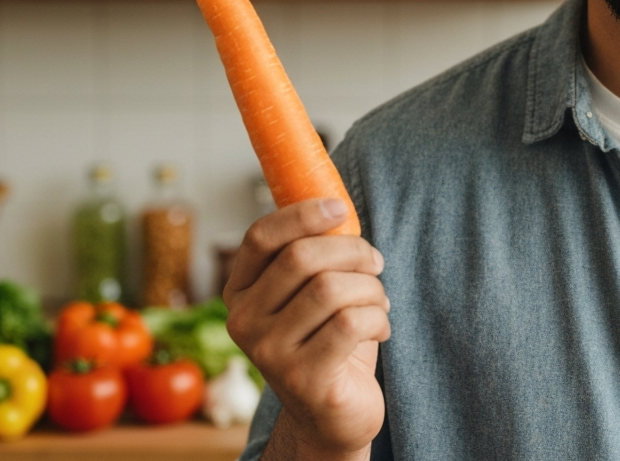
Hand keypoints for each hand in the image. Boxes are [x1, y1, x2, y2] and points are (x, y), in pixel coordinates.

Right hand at [225, 198, 388, 459]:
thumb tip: (333, 204)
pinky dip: (378, 317)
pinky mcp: (303, 378)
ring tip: (378, 301)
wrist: (333, 414)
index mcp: (240, 293)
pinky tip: (380, 328)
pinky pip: (350, 322)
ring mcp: (269, 353)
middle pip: (302, 257)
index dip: (303, 215)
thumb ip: (313, 253)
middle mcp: (243, 323)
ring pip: (330, 288)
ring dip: (371, 288)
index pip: (261, 237)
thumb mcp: (311, 294)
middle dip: (353, 252)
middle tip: (375, 264)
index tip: (340, 209)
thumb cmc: (327, 341)